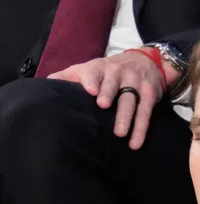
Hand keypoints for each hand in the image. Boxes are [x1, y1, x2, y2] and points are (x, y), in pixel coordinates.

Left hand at [48, 49, 178, 148]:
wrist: (145, 61)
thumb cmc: (110, 70)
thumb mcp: (90, 68)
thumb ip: (69, 76)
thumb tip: (46, 85)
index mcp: (101, 67)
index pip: (95, 72)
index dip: (93, 79)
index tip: (91, 90)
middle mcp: (119, 73)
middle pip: (114, 84)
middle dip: (109, 93)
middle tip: (103, 106)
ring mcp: (136, 84)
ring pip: (131, 101)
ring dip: (126, 117)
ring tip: (120, 134)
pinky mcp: (149, 95)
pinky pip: (145, 113)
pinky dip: (141, 129)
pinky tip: (135, 143)